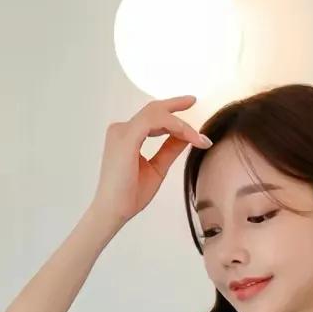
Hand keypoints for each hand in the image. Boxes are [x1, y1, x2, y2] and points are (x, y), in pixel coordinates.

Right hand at [90, 95, 211, 234]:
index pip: (151, 118)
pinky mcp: (126, 137)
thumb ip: (169, 150)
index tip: (188, 106)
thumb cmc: (130, 195)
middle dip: (175, 105)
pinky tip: (189, 135)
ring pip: (156, 114)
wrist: (114, 211)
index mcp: (126, 136)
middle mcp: (121, 130)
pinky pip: (154, 121)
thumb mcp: (157, 167)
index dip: (171, 112)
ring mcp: (122, 131)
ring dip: (181, 123)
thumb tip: (186, 137)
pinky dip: (175, 126)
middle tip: (193, 100)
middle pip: (153, 110)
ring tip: (198, 137)